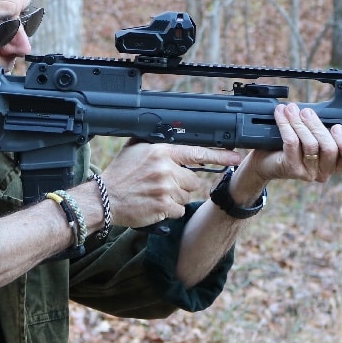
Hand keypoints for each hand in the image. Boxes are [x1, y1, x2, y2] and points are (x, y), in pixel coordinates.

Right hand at [98, 142, 242, 226]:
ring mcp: (166, 189)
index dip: (220, 155)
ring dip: (175, 197)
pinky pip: (179, 210)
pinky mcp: (164, 207)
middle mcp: (166, 169)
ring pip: (186, 196)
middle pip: (193, 180)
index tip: (236, 157)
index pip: (197, 152)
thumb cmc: (120, 173)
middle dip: (182, 183)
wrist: (105, 198)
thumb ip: (156, 141)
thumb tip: (169, 131)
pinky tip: (155, 205)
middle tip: (163, 184)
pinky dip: (170, 210)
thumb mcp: (135, 148)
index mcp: (162, 152)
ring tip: (156, 194)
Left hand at [230, 104, 341, 197]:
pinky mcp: (292, 169)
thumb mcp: (310, 137)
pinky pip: (292, 143)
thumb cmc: (291, 146)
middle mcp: (324, 171)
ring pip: (311, 145)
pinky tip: (281, 114)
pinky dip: (286, 125)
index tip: (337, 126)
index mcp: (334, 163)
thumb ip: (320, 128)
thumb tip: (317, 110)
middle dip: (318, 125)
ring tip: (291, 109)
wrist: (265, 161)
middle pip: (330, 148)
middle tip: (306, 112)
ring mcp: (308, 172)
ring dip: (300, 122)